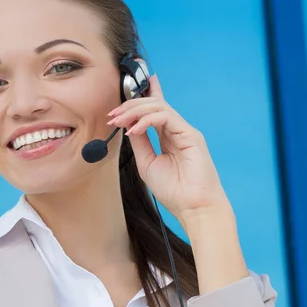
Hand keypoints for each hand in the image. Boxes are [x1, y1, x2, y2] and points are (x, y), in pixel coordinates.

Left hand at [107, 75, 229, 224]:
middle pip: (154, 105)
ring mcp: (184, 131)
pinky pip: (166, 117)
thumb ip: (139, 143)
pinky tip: (134, 130)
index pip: (154, 111)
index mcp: (168, 138)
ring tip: (118, 121)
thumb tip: (127, 126)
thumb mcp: (147, 163)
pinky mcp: (190, 134)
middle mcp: (177, 131)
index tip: (119, 103)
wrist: (193, 207)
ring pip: (159, 107)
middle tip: (112, 115)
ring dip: (135, 111)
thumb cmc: (174, 190)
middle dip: (130, 106)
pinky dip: (146, 120)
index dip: (141, 99)